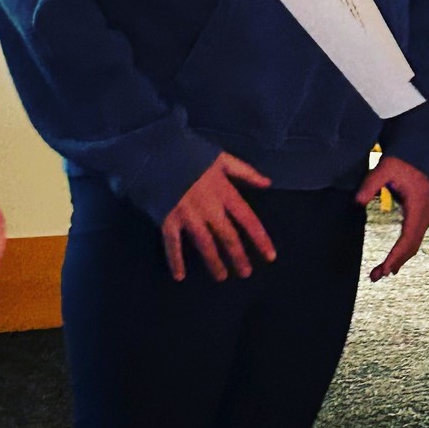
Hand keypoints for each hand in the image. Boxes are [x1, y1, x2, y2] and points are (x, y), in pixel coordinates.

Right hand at [162, 153, 276, 281]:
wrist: (158, 150)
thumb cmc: (191, 152)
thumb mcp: (222, 158)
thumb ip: (245, 172)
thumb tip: (267, 183)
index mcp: (225, 192)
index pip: (248, 220)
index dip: (260, 239)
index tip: (270, 257)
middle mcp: (210, 208)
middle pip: (228, 237)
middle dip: (238, 257)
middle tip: (245, 273)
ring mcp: (189, 216)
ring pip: (205, 245)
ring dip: (214, 262)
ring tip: (221, 277)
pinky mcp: (168, 219)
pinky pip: (173, 244)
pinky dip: (175, 260)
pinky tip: (179, 276)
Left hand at [360, 156, 428, 280]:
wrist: (423, 151)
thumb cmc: (404, 159)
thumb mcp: (384, 168)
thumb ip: (370, 184)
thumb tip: (356, 202)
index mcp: (418, 205)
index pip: (407, 238)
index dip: (395, 256)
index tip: (383, 270)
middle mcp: (426, 213)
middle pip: (412, 246)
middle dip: (395, 263)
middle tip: (375, 277)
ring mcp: (426, 214)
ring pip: (414, 243)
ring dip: (399, 259)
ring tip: (382, 272)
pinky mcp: (422, 213)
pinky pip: (414, 237)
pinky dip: (404, 250)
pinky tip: (394, 259)